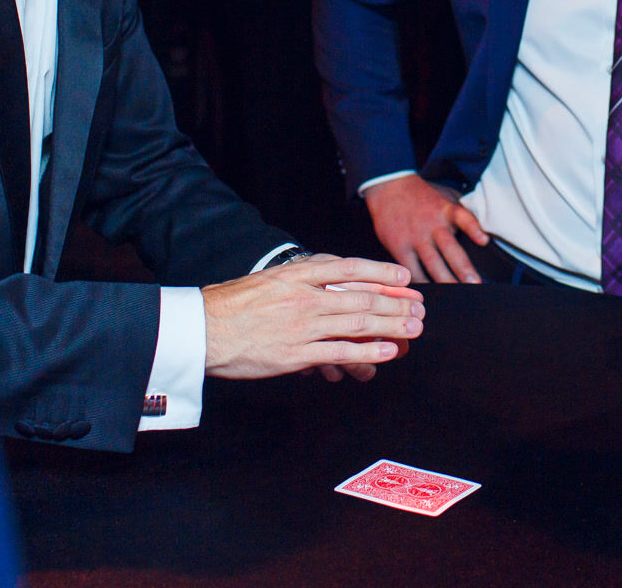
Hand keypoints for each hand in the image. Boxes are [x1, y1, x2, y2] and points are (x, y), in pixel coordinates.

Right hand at [202, 254, 423, 379]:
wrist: (202, 330)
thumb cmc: (232, 304)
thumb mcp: (269, 278)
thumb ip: (302, 277)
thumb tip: (334, 276)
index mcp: (297, 275)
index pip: (349, 268)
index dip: (381, 272)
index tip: (403, 278)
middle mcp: (304, 298)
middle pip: (361, 297)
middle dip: (395, 303)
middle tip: (419, 307)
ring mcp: (301, 326)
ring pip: (356, 323)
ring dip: (391, 326)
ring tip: (414, 328)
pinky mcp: (295, 354)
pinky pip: (339, 352)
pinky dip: (367, 352)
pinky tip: (387, 351)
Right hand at [365, 173, 488, 283]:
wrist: (390, 188)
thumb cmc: (423, 196)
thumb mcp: (446, 196)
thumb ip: (462, 212)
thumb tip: (483, 230)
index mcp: (447, 211)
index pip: (464, 218)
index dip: (474, 229)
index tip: (484, 241)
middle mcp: (433, 225)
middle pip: (450, 250)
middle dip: (463, 269)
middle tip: (475, 284)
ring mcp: (416, 238)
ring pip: (433, 264)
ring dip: (446, 281)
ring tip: (457, 295)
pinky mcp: (400, 247)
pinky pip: (412, 269)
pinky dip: (420, 282)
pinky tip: (429, 293)